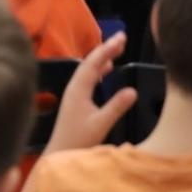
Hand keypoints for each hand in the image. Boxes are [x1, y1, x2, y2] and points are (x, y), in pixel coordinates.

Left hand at [44, 31, 136, 154]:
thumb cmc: (78, 140)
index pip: (94, 62)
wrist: (58, 154)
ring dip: (103, 58)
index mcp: (79, 88)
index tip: (122, 38)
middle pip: (91, 62)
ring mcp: (74, 93)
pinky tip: (107, 69)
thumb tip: (133, 90)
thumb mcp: (100, 124)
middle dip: (106, 48)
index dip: (108, 48)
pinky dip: (99, 69)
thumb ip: (116, 107)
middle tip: (123, 37)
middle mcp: (74, 86)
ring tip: (118, 48)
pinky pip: (88, 77)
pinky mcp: (75, 100)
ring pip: (89, 69)